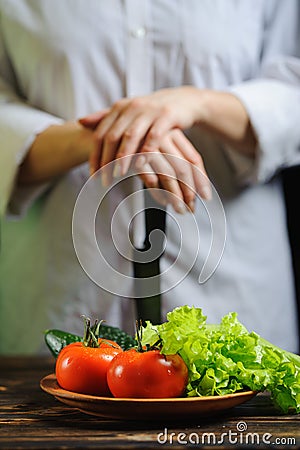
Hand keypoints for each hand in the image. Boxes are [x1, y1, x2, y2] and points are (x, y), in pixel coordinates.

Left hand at [79, 86, 204, 175]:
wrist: (184, 101)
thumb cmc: (152, 111)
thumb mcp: (128, 111)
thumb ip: (105, 117)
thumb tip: (80, 121)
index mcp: (120, 107)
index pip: (101, 134)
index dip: (95, 155)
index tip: (93, 174)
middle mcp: (132, 107)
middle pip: (113, 136)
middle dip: (106, 160)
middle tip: (103, 180)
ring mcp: (150, 111)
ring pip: (131, 137)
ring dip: (123, 157)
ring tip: (118, 175)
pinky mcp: (167, 116)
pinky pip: (153, 137)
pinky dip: (145, 151)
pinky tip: (139, 166)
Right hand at [133, 129, 210, 212]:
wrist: (100, 130)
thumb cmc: (131, 144)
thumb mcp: (153, 152)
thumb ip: (168, 166)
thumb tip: (184, 192)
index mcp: (173, 134)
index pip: (193, 159)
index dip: (201, 179)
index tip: (206, 197)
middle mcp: (164, 137)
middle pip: (183, 168)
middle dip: (189, 191)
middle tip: (191, 209)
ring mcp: (149, 145)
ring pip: (169, 174)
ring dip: (175, 195)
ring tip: (180, 210)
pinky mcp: (134, 155)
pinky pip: (150, 175)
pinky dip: (157, 191)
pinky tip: (162, 201)